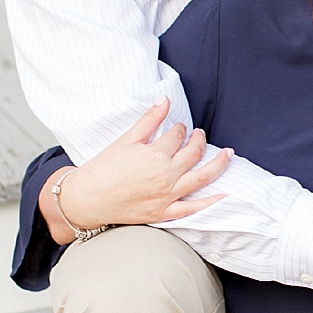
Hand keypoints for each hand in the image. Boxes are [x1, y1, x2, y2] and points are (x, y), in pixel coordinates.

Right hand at [46, 100, 229, 241]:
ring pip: (202, 177)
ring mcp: (167, 195)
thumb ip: (149, 120)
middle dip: (199, 141)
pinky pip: (193, 209)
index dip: (180, 129)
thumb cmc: (102, 169)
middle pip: (193, 153)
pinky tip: (225, 195)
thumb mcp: (125, 139)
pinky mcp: (163, 213)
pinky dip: (211, 203)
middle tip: (200, 135)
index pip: (177, 136)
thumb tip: (165, 100)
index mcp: (155, 154)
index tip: (179, 128)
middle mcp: (165, 175)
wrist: (85, 199)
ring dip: (219, 164)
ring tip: (228, 154)